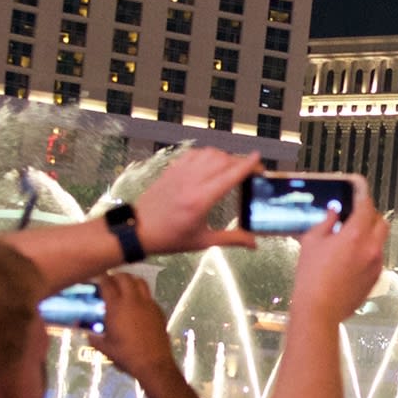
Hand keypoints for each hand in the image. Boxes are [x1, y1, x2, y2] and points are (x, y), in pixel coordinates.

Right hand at [89, 272, 175, 382]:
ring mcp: (148, 304)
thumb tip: (87, 334)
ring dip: (131, 280)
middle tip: (111, 280)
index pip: (107, 284)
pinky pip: (149, 295)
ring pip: (140, 282)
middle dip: (116, 276)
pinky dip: (141, 294)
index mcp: (117, 307)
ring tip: (125, 286)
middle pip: (125, 278)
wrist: (153, 362)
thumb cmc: (125, 355)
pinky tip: (137, 304)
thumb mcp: (105, 348)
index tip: (98, 277)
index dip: (101, 278)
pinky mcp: (158, 310)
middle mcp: (133, 300)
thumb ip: (94, 338)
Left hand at [128, 148, 260, 257]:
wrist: (139, 229)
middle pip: (223, 160)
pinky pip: (194, 154)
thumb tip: (255, 244)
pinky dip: (207, 155)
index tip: (258, 159)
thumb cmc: (171, 238)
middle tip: (249, 170)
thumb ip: (231, 239)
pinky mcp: (172, 169)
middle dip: (240, 162)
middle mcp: (192, 182)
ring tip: (231, 168)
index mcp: (201, 200)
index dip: (247, 165)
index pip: (230, 176)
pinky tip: (211, 164)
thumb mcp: (203, 241)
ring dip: (224, 157)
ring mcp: (181, 173)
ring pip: (209, 153)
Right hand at [288, 176, 386, 324]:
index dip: (362, 193)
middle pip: (380, 221)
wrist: (319, 310)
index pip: (366, 205)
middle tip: (354, 214)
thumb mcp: (312, 242)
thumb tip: (334, 213)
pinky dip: (368, 250)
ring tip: (350, 237)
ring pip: (380, 240)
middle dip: (370, 214)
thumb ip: (326, 223)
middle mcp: (371, 247)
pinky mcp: (375, 278)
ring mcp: (376, 264)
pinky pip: (376, 256)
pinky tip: (350, 257)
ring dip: (370, 233)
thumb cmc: (311, 275)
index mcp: (356, 235)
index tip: (358, 187)